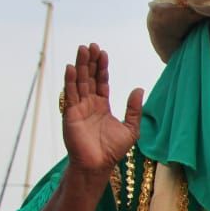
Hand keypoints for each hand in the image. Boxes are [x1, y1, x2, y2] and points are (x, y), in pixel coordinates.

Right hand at [61, 44, 142, 176]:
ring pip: (79, 82)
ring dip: (80, 65)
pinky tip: (72, 67)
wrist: (98, 165)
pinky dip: (71, 80)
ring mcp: (78, 108)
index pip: (101, 81)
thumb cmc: (113, 150)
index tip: (103, 52)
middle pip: (89, 77)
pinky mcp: (70, 114)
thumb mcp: (130, 128)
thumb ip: (134, 109)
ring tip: (82, 49)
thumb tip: (139, 89)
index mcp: (102, 105)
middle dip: (90, 61)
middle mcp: (89, 104)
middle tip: (91, 45)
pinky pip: (70, 94)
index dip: (102, 67)